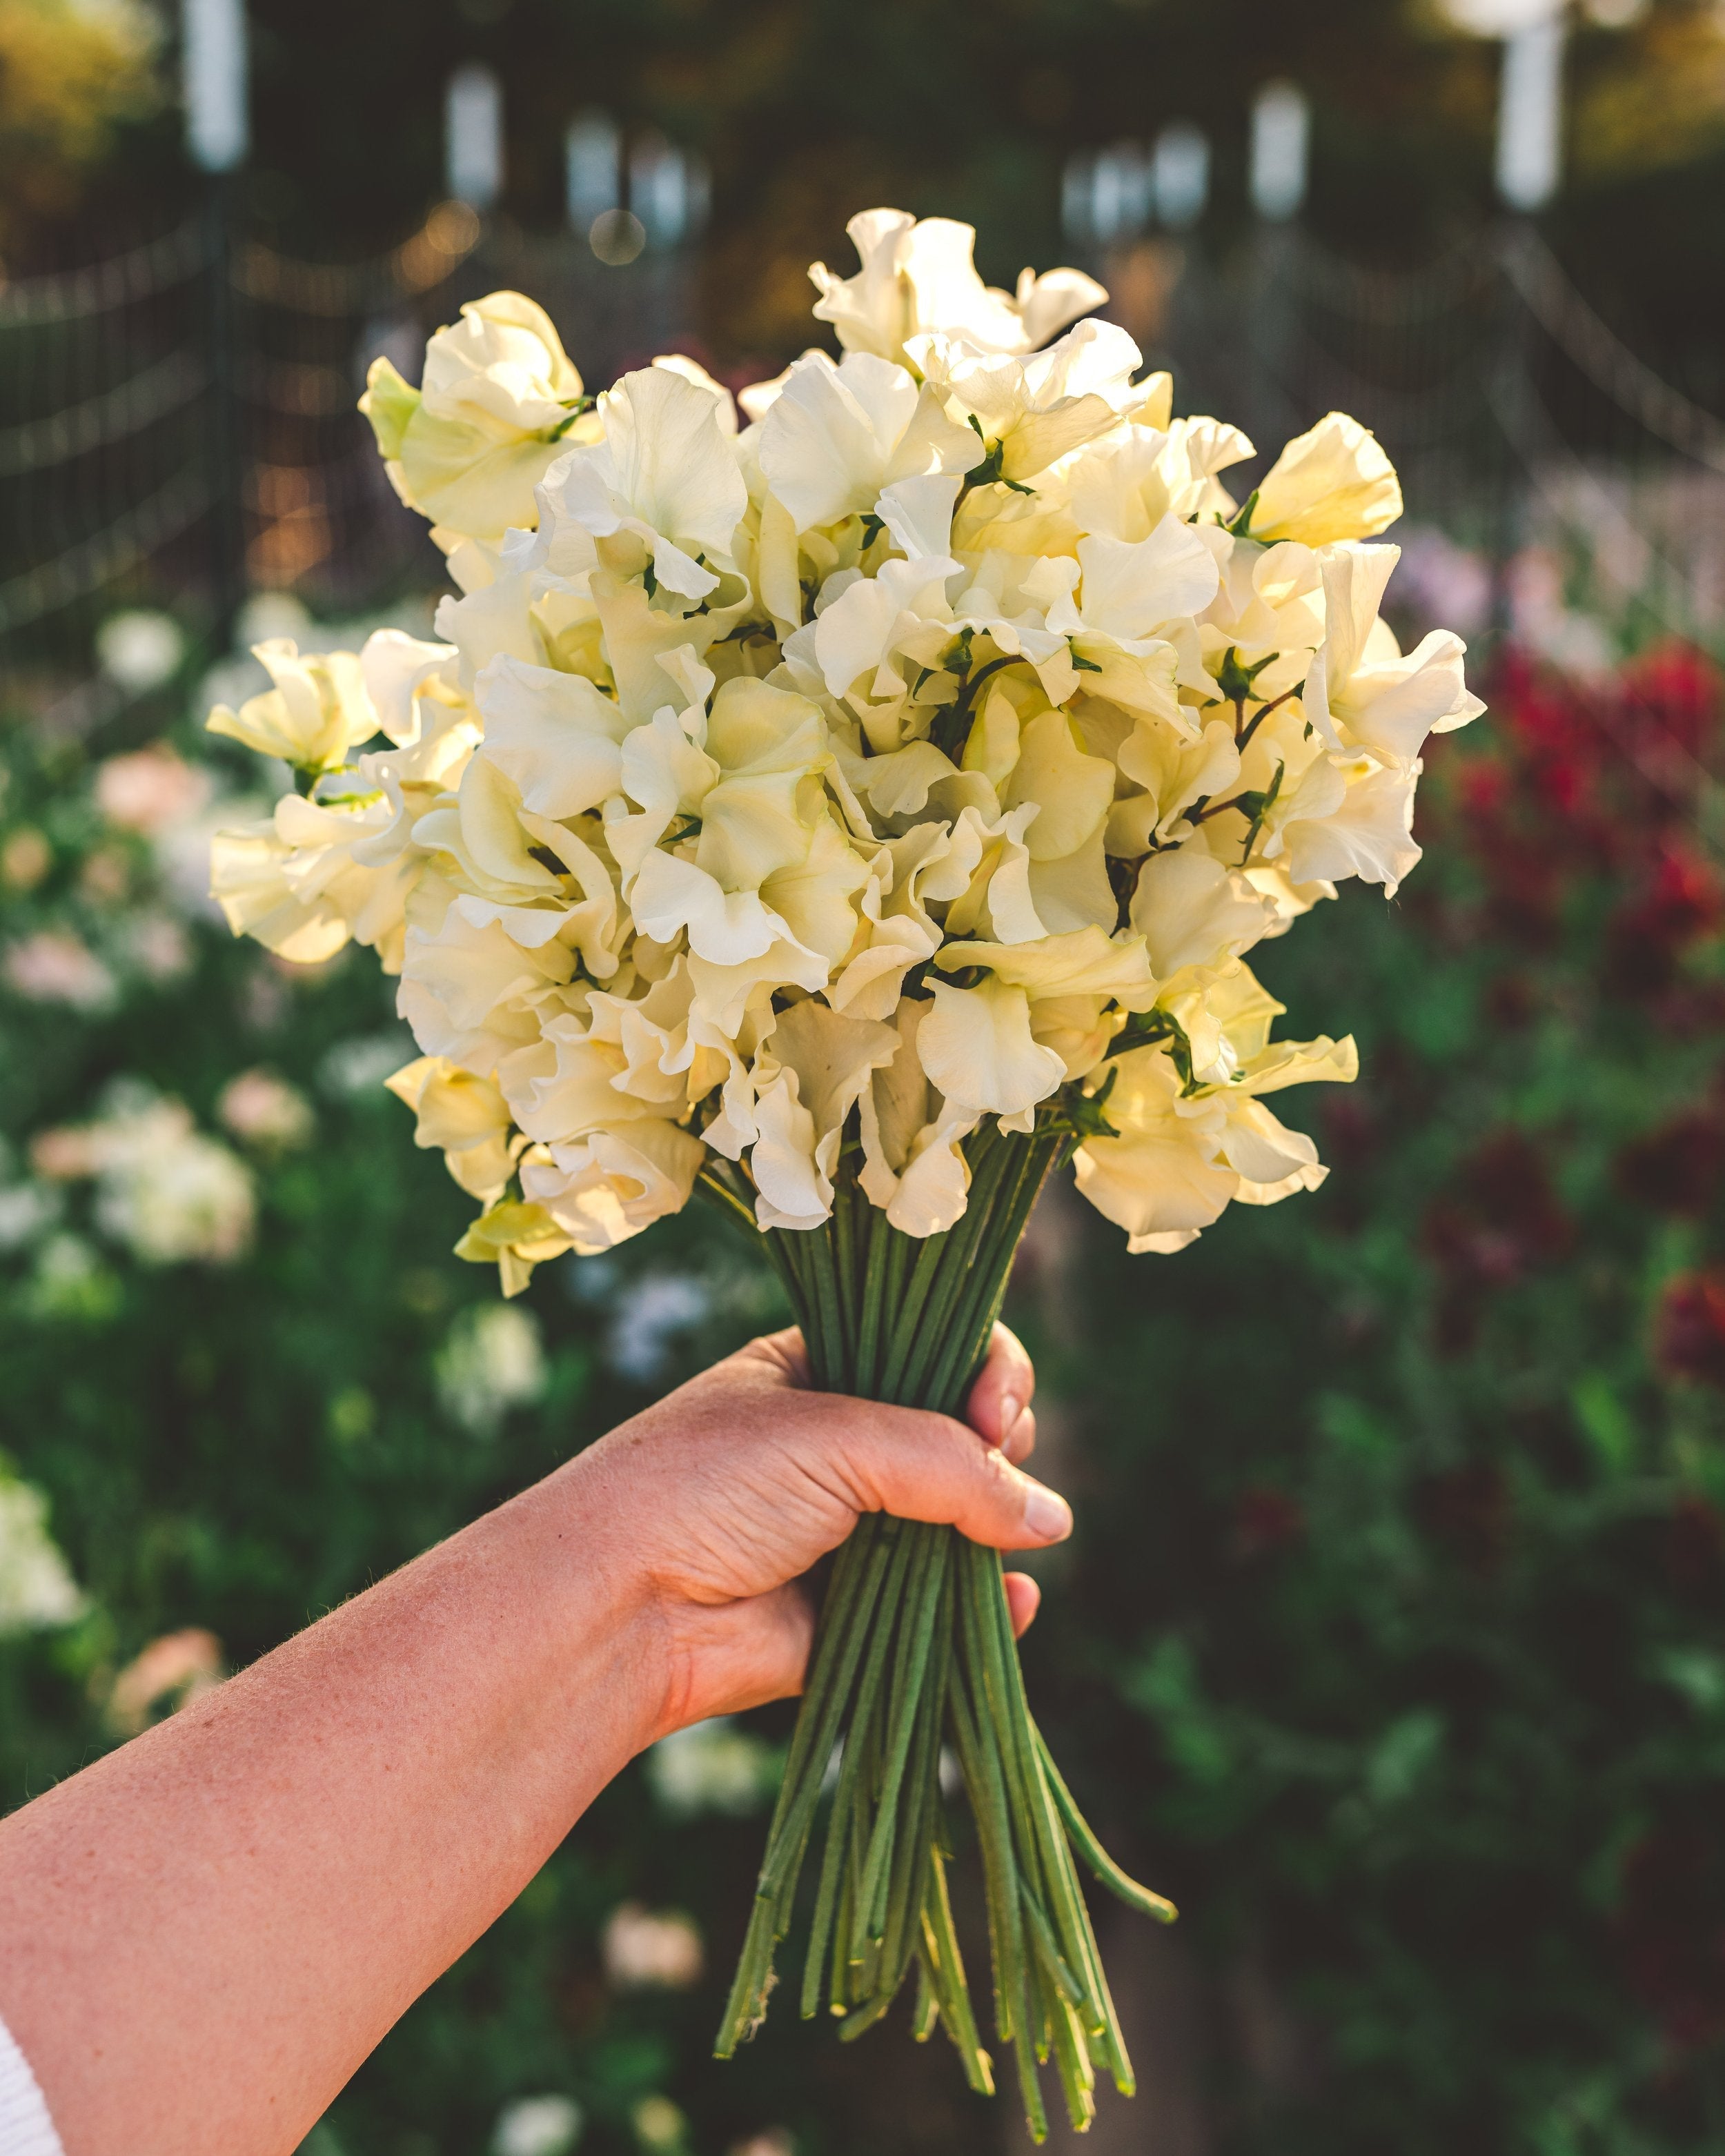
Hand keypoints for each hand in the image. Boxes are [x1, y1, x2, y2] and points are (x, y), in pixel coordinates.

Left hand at [572, 1323, 1064, 1741]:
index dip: (987, 1371)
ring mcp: (843, 1533)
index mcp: (818, 1370)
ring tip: (1002, 1543)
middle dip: (1001, 1448)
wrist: (616, 1606)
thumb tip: (1051, 1517)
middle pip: (960, 1434)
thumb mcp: (835, 1437)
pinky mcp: (846, 1616)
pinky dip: (988, 1611)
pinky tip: (1015, 1606)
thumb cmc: (706, 1485)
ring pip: (957, 1525)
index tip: (997, 1414)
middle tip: (993, 1461)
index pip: (937, 1348)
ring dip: (998, 1531)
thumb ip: (952, 1466)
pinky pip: (939, 1611)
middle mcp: (836, 1446)